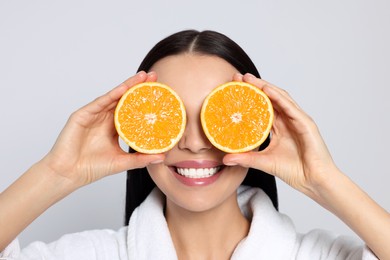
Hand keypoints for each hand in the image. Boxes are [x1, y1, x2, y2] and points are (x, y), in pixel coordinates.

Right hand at [41, 71, 163, 187]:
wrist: (69, 174)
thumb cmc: (92, 168)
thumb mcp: (122, 162)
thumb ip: (141, 159)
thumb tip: (162, 157)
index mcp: (115, 128)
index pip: (133, 110)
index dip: (146, 101)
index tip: (161, 94)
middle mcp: (105, 118)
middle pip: (125, 99)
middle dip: (139, 87)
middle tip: (155, 76)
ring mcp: (94, 115)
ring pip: (114, 96)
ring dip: (128, 85)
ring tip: (143, 77)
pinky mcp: (83, 114)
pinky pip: (100, 102)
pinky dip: (112, 95)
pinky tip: (124, 88)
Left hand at [224, 73, 337, 195]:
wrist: (314, 181)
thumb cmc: (295, 171)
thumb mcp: (264, 162)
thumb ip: (246, 158)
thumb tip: (225, 159)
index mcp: (278, 128)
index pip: (261, 108)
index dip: (248, 98)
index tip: (232, 89)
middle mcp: (287, 121)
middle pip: (269, 99)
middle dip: (254, 87)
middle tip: (237, 78)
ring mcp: (297, 120)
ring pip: (279, 98)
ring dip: (264, 86)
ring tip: (249, 79)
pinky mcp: (306, 123)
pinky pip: (290, 107)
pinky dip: (278, 97)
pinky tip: (266, 89)